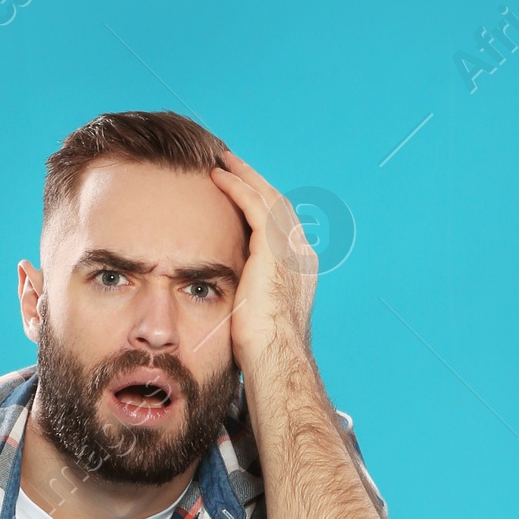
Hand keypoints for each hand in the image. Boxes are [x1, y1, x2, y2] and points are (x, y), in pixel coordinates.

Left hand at [210, 151, 318, 372]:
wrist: (273, 356)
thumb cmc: (261, 350)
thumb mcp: (257, 315)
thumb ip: (250, 297)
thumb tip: (230, 301)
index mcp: (300, 269)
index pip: (281, 225)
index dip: (262, 204)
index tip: (242, 190)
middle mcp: (300, 254)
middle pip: (278, 204)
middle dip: (255, 181)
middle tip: (232, 163)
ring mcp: (290, 249)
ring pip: (267, 197)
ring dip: (245, 176)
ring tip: (223, 161)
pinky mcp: (272, 248)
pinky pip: (253, 205)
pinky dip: (237, 186)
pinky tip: (218, 177)